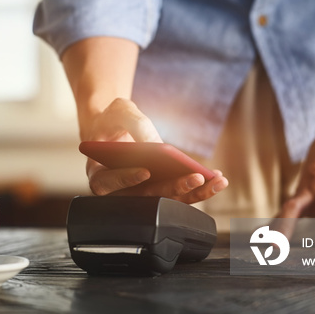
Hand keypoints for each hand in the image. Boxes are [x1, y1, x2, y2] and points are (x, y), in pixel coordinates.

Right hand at [83, 98, 227, 202]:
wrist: (115, 125)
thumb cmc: (113, 119)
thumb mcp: (121, 112)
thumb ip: (135, 126)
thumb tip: (157, 147)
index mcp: (98, 173)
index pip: (106, 183)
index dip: (126, 179)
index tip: (145, 171)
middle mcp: (118, 190)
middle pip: (143, 197)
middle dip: (172, 188)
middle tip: (195, 178)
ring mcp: (139, 193)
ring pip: (165, 200)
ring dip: (193, 193)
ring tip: (216, 180)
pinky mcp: (156, 191)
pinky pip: (176, 195)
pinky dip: (197, 188)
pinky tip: (215, 178)